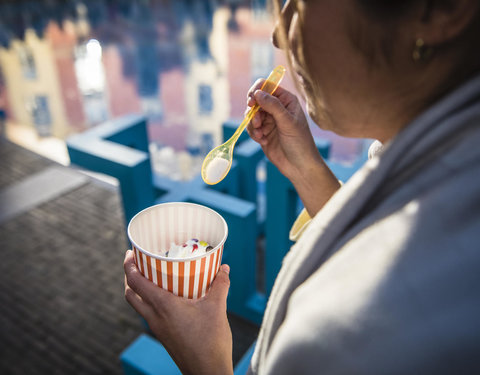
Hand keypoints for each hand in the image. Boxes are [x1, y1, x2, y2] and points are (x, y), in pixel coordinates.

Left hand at [124, 250, 232, 374]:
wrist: (208, 372)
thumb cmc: (211, 342)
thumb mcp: (217, 308)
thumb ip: (220, 285)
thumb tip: (223, 268)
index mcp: (163, 306)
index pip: (135, 282)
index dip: (129, 265)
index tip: (130, 252)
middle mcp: (155, 317)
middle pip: (130, 293)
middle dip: (129, 276)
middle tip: (137, 261)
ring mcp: (157, 327)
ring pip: (137, 305)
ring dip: (136, 289)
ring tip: (149, 276)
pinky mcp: (163, 335)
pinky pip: (148, 313)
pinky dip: (148, 300)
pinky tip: (165, 296)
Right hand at [246, 80, 320, 181]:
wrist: (298, 165)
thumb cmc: (299, 142)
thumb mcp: (287, 122)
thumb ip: (273, 106)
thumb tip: (257, 93)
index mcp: (286, 100)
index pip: (266, 86)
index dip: (256, 91)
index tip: (251, 102)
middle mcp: (276, 107)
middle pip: (255, 100)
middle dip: (254, 112)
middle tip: (257, 123)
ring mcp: (269, 120)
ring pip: (251, 114)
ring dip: (253, 124)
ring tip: (262, 135)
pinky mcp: (263, 132)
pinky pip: (251, 127)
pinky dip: (254, 134)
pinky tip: (264, 141)